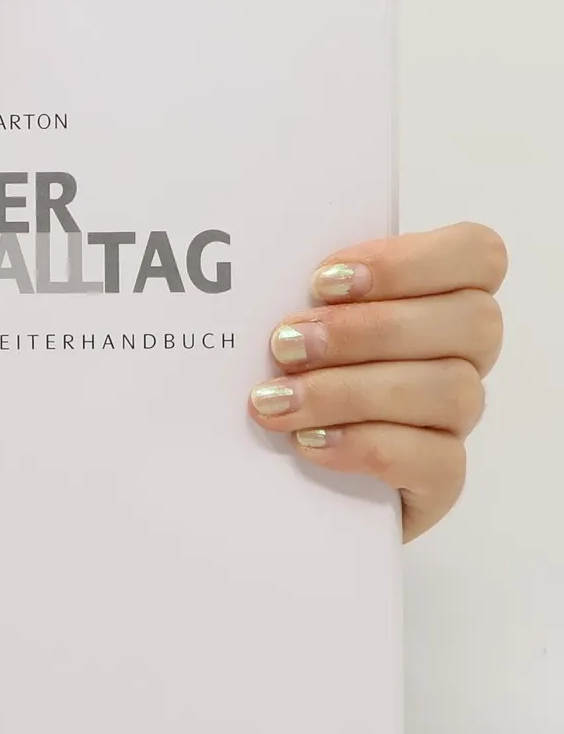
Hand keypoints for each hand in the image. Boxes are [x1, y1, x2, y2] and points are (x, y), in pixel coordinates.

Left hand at [246, 223, 505, 540]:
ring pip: (452, 391)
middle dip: (366, 330)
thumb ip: (298, 288)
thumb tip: (254, 266)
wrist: (263, 474)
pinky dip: (367, 445)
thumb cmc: (283, 371)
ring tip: (276, 401)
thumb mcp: (290, 319)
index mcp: (439, 295)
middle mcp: (462, 354)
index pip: (478, 254)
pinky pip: (438, 461)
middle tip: (283, 346)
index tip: (322, 281)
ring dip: (352, 391)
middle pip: (471, 322)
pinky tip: (309, 442)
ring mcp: (455, 419)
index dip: (410, 261)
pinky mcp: (441, 480)